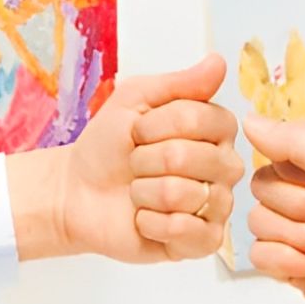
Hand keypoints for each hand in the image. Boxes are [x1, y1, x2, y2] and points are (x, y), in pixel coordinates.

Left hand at [7, 55, 244, 261]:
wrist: (77, 192)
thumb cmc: (108, 146)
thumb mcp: (136, 100)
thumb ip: (180, 83)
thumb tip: (218, 62)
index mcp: (217, 130)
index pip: (201, 119)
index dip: (157, 125)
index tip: (140, 131)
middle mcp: (226, 167)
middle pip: (189, 157)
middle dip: (144, 160)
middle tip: (136, 165)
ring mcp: (218, 206)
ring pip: (181, 194)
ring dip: (142, 193)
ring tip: (138, 193)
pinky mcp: (203, 241)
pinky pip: (185, 230)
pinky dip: (150, 223)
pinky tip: (145, 219)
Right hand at [242, 115, 304, 303]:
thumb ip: (298, 140)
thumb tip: (250, 121)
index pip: (279, 155)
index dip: (297, 173)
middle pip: (264, 188)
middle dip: (301, 207)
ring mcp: (302, 234)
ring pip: (260, 222)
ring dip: (302, 237)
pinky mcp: (291, 267)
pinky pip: (259, 254)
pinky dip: (292, 262)